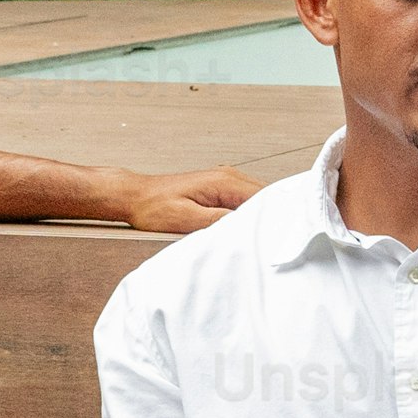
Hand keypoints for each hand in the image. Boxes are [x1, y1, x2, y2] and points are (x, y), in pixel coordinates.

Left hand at [111, 164, 269, 235]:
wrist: (135, 196)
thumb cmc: (153, 207)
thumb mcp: (185, 219)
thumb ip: (217, 221)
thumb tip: (244, 226)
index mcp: (224, 182)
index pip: (265, 197)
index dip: (277, 215)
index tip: (281, 234)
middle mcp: (229, 177)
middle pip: (267, 196)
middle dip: (273, 216)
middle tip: (274, 241)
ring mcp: (226, 181)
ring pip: (258, 198)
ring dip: (262, 216)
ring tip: (264, 237)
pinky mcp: (221, 189)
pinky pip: (246, 200)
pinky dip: (251, 214)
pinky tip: (247, 229)